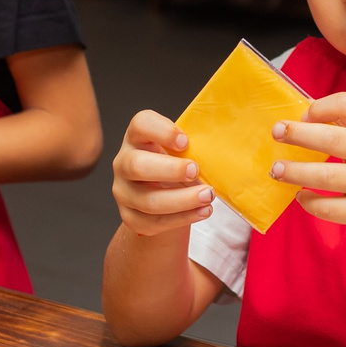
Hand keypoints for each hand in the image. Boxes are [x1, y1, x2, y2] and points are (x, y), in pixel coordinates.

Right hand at [110, 109, 214, 237]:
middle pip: (137, 165)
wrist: (163, 192)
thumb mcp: (181, 147)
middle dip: (170, 170)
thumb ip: (193, 143)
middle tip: (196, 171)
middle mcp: (124, 162)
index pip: (141, 124)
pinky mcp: (130, 216)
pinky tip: (202, 211)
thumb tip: (222, 145)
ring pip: (148, 201)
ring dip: (182, 200)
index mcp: (137, 137)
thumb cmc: (176, 162)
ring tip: (208, 195)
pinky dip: (182, 218)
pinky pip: (154, 222)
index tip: (185, 141)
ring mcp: (123, 192)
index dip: (162, 132)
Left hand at [272, 92, 345, 250]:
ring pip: (326, 175)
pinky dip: (310, 202)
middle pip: (332, 139)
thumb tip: (304, 119)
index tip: (302, 117)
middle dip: (298, 135)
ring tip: (276, 170)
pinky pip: (330, 207)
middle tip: (276, 134)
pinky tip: (301, 196)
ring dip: (295, 171)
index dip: (320, 108)